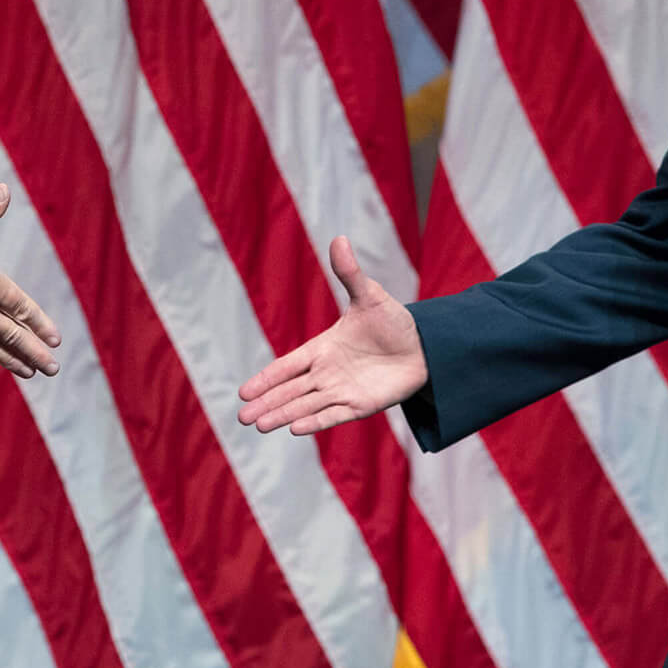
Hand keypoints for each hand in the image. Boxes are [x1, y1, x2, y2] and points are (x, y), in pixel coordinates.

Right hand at [237, 236, 426, 433]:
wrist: (425, 347)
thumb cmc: (393, 322)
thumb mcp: (369, 296)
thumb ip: (349, 273)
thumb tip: (338, 238)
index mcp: (323, 348)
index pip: (287, 366)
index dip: (266, 378)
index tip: (243, 392)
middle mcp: (327, 373)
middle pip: (290, 391)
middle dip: (266, 402)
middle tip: (241, 418)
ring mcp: (342, 390)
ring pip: (305, 406)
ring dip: (282, 415)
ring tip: (259, 426)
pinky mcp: (361, 405)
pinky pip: (333, 415)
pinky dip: (315, 422)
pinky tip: (294, 429)